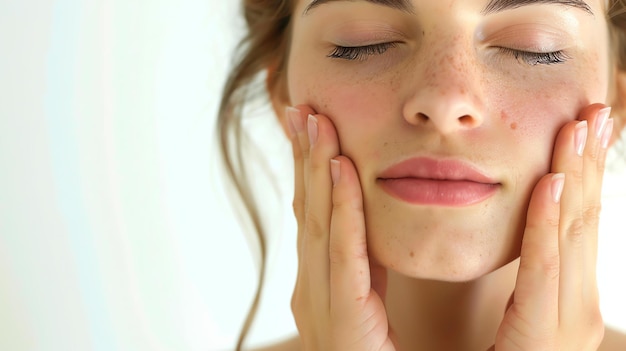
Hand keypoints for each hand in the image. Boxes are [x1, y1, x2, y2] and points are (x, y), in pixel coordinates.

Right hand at [287, 105, 395, 350]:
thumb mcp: (373, 298)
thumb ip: (366, 259)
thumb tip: (368, 215)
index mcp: (322, 283)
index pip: (316, 214)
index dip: (310, 165)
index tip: (310, 121)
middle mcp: (313, 289)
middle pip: (309, 210)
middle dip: (304, 156)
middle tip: (300, 106)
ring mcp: (322, 306)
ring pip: (319, 223)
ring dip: (317, 167)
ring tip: (313, 119)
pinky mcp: (345, 322)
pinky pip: (345, 255)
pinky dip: (342, 209)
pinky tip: (341, 169)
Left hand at [492, 104, 612, 349]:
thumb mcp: (519, 313)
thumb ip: (529, 276)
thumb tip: (532, 224)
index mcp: (565, 295)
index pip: (576, 220)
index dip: (583, 171)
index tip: (586, 125)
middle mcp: (573, 306)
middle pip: (581, 219)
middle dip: (589, 163)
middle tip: (595, 109)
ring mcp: (563, 324)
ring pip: (571, 235)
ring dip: (577, 176)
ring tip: (584, 125)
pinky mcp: (537, 339)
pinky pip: (543, 273)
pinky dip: (550, 227)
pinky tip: (552, 186)